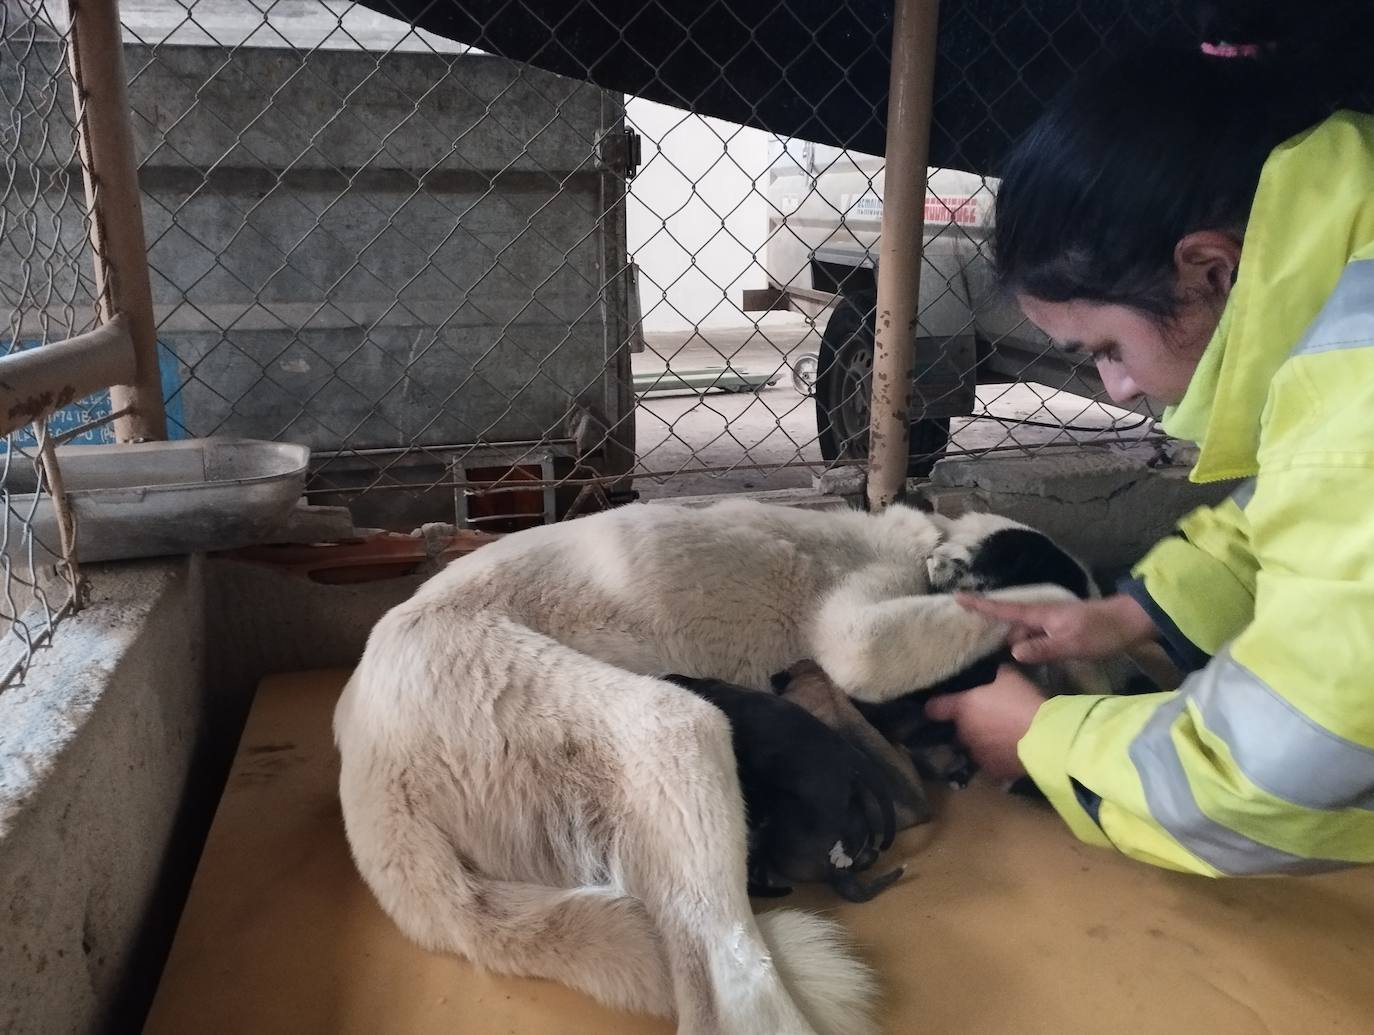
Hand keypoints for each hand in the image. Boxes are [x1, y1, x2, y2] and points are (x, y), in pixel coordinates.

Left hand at [923, 665, 1045, 779]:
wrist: (1044, 739)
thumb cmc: (1022, 702)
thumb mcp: (1009, 677)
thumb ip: (995, 673)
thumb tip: (993, 670)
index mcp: (962, 708)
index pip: (935, 708)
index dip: (936, 706)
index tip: (940, 706)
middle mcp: (963, 732)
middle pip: (959, 727)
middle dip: (969, 723)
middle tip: (988, 717)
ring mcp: (976, 754)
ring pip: (973, 746)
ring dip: (982, 741)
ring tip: (1002, 735)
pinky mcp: (992, 771)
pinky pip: (990, 762)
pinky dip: (996, 757)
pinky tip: (1011, 751)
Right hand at [955, 592, 1154, 663]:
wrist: (1130, 624)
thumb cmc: (1100, 631)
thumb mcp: (1071, 643)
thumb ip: (1042, 647)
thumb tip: (1012, 651)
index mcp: (1039, 614)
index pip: (1003, 608)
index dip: (979, 604)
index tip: (956, 597)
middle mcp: (1041, 616)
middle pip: (1009, 625)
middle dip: (992, 633)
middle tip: (973, 650)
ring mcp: (1050, 623)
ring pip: (1021, 634)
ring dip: (1011, 645)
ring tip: (993, 661)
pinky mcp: (1058, 632)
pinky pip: (1033, 639)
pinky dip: (1025, 648)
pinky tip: (1022, 660)